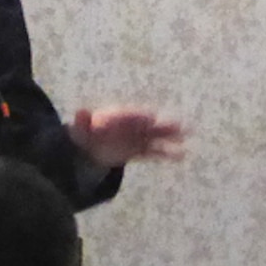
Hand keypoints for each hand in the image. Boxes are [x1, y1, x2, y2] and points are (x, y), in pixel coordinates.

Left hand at [68, 107, 184, 166]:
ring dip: (170, 136)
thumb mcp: (80, 129)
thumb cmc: (86, 134)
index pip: (132, 115)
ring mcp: (139, 137)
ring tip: (186, 135)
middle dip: (162, 124)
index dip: (141, 117)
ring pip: (157, 136)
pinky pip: (156, 152)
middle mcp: (132, 125)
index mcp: (119, 117)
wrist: (91, 147)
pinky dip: (168, 153)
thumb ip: (81, 122)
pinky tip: (182, 155)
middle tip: (178, 125)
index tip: (151, 118)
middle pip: (150, 124)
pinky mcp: (141, 150)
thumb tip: (80, 111)